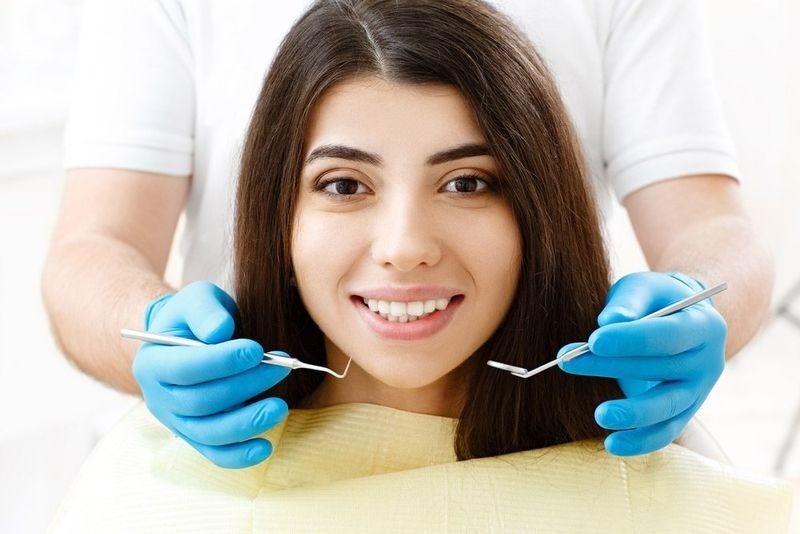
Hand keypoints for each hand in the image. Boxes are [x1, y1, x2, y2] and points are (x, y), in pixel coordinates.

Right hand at [132, 280, 290, 468]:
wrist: (188, 339)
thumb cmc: (196, 317)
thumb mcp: (197, 299)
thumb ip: (206, 310)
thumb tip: (220, 332)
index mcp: (152, 362)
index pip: (185, 368)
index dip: (221, 362)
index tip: (256, 350)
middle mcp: (158, 397)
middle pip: (201, 401)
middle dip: (245, 386)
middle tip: (281, 367)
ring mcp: (175, 421)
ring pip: (208, 432)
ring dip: (247, 422)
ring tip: (279, 407)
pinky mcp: (195, 436)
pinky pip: (215, 453)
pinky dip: (239, 456)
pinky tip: (265, 447)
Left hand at [558, 271, 726, 455]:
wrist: (678, 319)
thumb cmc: (656, 300)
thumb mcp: (644, 287)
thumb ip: (628, 302)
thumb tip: (608, 322)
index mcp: (704, 325)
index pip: (669, 335)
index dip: (632, 339)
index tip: (594, 340)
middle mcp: (708, 362)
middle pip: (660, 369)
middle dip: (610, 366)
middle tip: (568, 362)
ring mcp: (698, 391)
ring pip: (667, 408)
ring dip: (632, 413)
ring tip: (599, 414)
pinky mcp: (683, 412)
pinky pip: (665, 432)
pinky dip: (641, 441)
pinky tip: (611, 444)